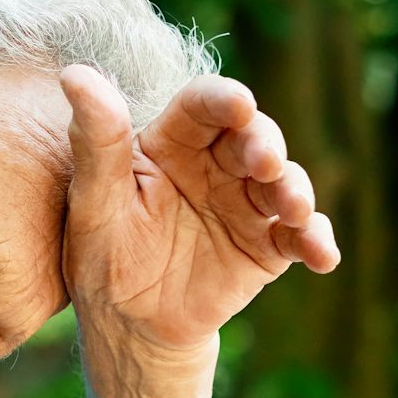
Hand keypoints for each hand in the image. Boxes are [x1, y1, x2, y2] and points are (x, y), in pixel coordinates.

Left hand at [60, 63, 338, 363]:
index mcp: (172, 143)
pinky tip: (323, 256)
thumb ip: (94, 141)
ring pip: (284, 183)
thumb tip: (75, 74)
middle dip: (265, 145)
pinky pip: (300, 238)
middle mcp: (216, 166)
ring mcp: (247, 205)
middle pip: (253, 138)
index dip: (224, 100)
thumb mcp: (94, 200)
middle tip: (264, 162)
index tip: (238, 104)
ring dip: (296, 190)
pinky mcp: (268, 246)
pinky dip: (317, 242)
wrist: (128, 323)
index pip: (202, 107)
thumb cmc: (102, 253)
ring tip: (294, 209)